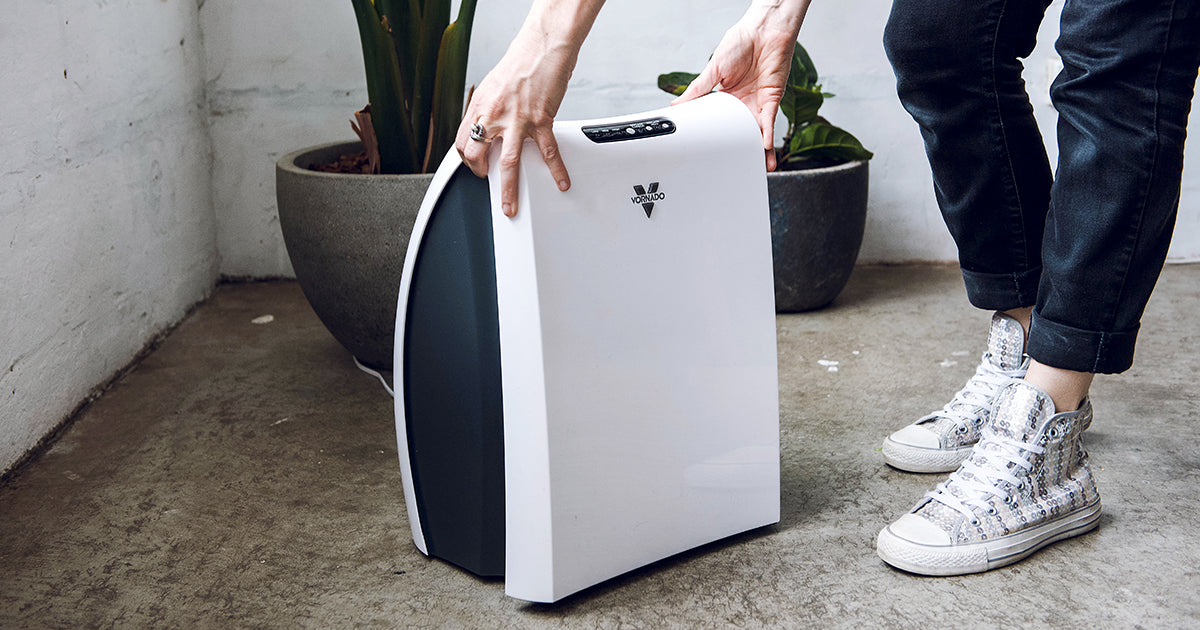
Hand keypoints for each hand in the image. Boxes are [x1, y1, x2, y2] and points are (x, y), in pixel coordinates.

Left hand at [455, 0, 604, 216]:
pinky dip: (556, 170)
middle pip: (478, 156)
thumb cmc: (521, 63)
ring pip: (507, 164)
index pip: (462, 141)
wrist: (542, 47)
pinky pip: (547, 152)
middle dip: (480, 177)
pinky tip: (561, 181)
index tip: (474, 167)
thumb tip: (486, 127)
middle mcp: (494, 115)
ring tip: (511, 207)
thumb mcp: (492, 86)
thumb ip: (487, 110)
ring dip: (508, 190)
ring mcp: (516, 120)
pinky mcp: (540, 120)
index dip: (466, 159)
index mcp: (480, 106)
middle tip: (490, 187)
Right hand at [673, 0, 809, 171]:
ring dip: (759, 149)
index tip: (709, 152)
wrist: (764, 30)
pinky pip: (770, 122)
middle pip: (741, 132)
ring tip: (758, 167)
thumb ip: (698, 89)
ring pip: (758, 132)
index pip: (720, 121)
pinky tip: (763, 146)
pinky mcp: (773, 99)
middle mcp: (744, 102)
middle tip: (735, 167)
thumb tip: (676, 105)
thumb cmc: (741, 41)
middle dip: (740, 150)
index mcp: (727, 96)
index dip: (717, 136)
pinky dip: (767, 135)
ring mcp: (759, 102)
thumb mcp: (713, 69)